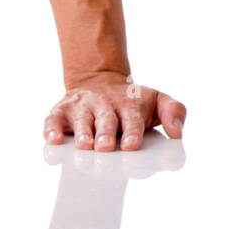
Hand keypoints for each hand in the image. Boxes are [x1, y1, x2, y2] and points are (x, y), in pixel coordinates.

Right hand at [44, 72, 185, 151]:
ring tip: (85, 146)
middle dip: (106, 133)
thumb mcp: (158, 100)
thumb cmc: (132, 101)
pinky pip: (53, 119)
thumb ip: (175, 112)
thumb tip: (178, 133)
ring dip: (83, 133)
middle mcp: (104, 104)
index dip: (132, 131)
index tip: (132, 144)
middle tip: (106, 147)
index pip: (132, 118)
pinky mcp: (61, 111)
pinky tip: (53, 140)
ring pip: (81, 120)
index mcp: (129, 104)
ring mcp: (82, 107)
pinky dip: (51, 129)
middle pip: (106, 120)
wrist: (99, 81)